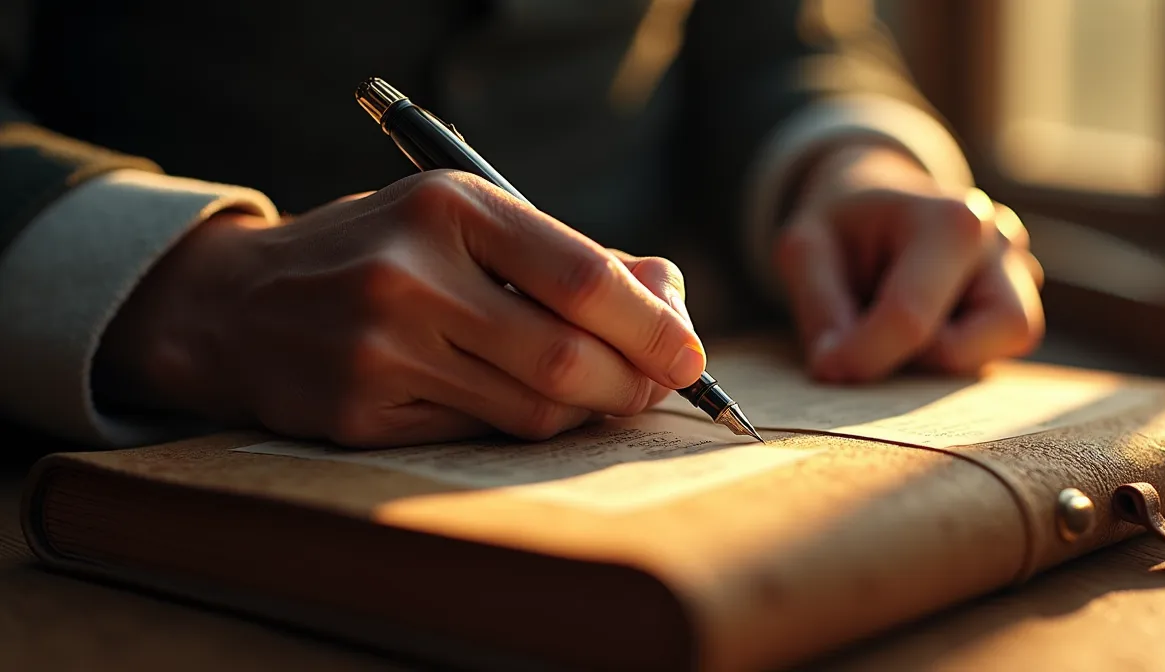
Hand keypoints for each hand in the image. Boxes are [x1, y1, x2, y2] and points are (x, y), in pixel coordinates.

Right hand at [97, 171, 704, 445]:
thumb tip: (670, 298)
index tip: (690, 355)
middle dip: (632, 385)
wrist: (237, 304)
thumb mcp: (463, 222)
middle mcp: (410, 275)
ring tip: (597, 395)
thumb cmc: (379, 254)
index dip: (653, 326)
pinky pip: (481, 436)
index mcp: (448, 207)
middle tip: (657, 389)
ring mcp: (379, 350)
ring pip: (532, 411)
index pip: (583, 278)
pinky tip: (517, 404)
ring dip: (584, 412)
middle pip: (568, 359)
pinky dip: (519, 428)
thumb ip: (568, 256)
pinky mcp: (359, 414)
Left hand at [774, 144, 1043, 381]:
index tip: (827, 363)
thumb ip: (820, 309)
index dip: (861, 356)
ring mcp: (1020, 274)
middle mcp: (1001, 245)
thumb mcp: (806, 249)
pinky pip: (990, 357)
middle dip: (909, 358)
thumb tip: (836, 369)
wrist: (879, 203)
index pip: (910, 319)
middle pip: (963, 350)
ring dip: (935, 359)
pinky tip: (924, 321)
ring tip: (899, 319)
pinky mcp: (1021, 304)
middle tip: (871, 326)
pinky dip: (947, 355)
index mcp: (951, 221)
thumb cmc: (844, 225)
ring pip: (988, 359)